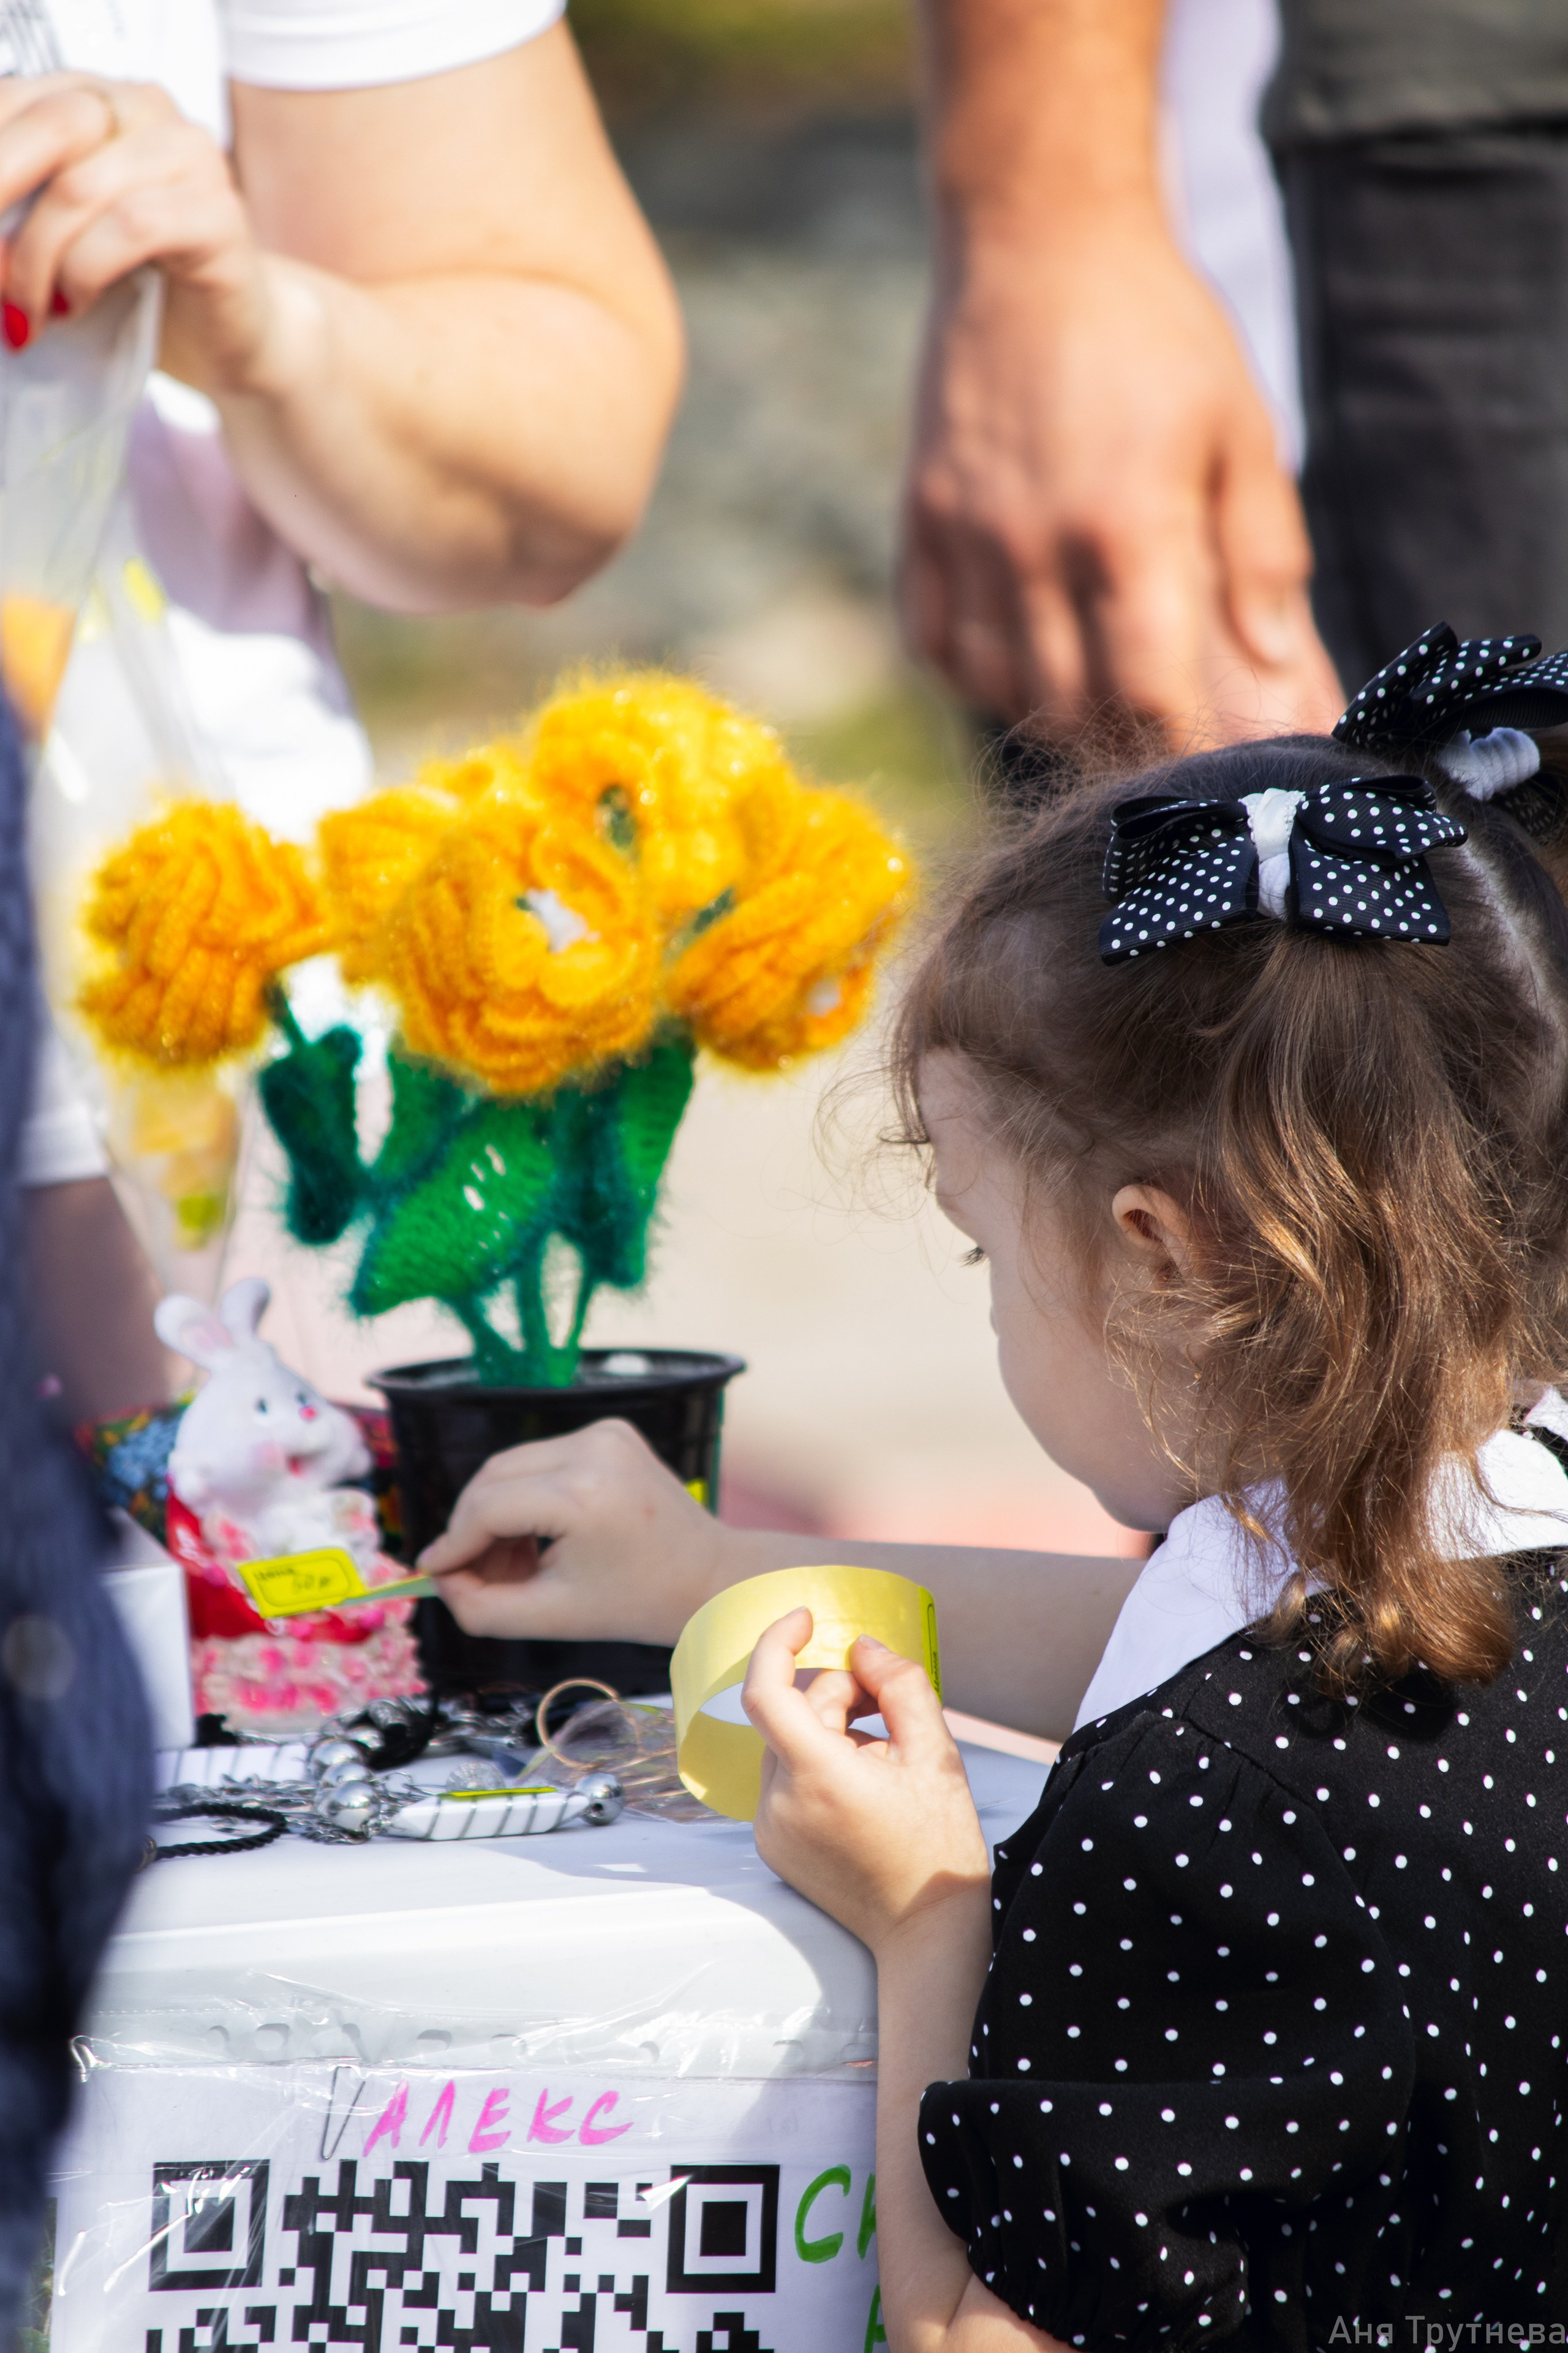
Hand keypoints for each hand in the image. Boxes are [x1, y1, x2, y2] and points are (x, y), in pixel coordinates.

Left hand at [0, 74, 276, 393]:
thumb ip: (22, 201)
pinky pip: (132, 228)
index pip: (18, 101)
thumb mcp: (61, 229)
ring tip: (31, 310)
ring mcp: (191, 156)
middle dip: (0, 197)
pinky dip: (87, 271)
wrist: (225, 337)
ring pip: (80, 187)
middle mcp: (147, 108)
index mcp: (98, 97)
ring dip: (38, 261)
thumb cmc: (135, 284)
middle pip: (50, 128)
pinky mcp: (219, 213)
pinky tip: (77, 304)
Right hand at [419, 1418, 731, 1645]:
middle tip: (470, 1577)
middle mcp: (593, 1449)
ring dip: (496, 1514)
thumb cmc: (635, 1603)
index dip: (452, 1544)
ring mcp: (604, 1433)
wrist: (707, 1576)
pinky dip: (527, 1497)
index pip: (487, 1508)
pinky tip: (537, 1541)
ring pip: (512, 1467)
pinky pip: (541, 1460)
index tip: (432, 1573)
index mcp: (582, 1494)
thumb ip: (480, 1607)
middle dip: (471, 1530)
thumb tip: (438, 1578)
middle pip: (492, 1479)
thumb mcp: (550, 1618)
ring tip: (510, 1567)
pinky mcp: (609, 1431)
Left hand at [742, 1608, 990, 1956]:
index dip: (777, 1642)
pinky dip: (818, 1766)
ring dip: (830, 1732)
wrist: (924, 1932)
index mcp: (818, 1778)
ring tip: (884, 1758)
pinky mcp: (771, 1844)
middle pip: (794, 1713)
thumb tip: (862, 1647)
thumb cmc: (937, 1845)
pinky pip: (786, 1778)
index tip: (807, 1617)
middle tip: (889, 1707)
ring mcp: (770, 1828)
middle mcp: (780, 1803)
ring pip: (789, 1743)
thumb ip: (899, 1685)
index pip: (765, 1691)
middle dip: (840, 1696)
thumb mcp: (937, 1755)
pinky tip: (864, 1788)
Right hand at [901, 211, 1343, 743]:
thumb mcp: (1241, 432)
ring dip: (1046, 713)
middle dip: (1115, 741)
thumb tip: (1274, 665)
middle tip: (1151, 739)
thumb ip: (1262, 557)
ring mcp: (967, 535)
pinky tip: (1016, 661)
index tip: (1201, 759)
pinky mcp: (920, 520)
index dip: (1175, 743)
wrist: (1038, 240)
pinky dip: (974, 673)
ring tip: (1090, 706)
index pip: (1145, 691)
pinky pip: (934, 642)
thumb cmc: (1158, 334)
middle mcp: (1036, 543)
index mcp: (1128, 525)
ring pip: (995, 685)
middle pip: (1066, 705)